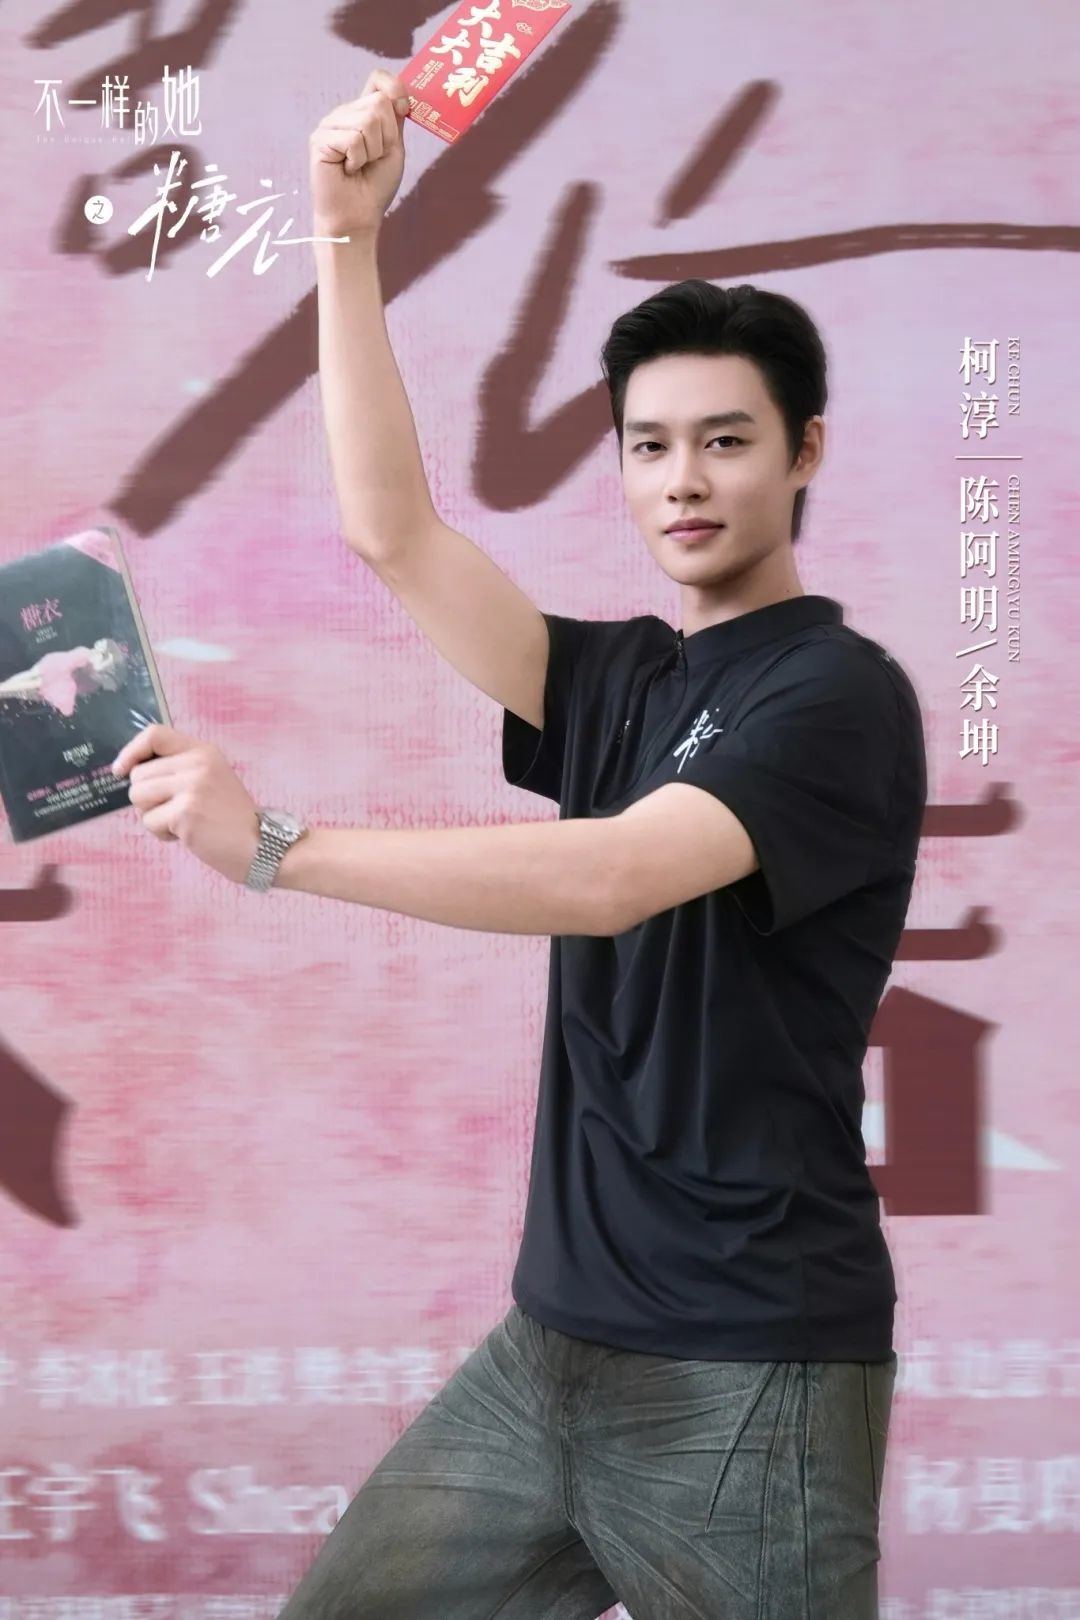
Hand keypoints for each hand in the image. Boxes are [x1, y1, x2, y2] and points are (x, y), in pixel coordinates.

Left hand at [111, 725, 259, 885]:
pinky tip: (188, 835)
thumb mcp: (210, 779)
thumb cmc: (231, 818)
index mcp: (203, 751)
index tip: (121, 770)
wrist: (261, 845)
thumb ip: (178, 769)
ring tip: (182, 822)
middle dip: (147, 798)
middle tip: (175, 810)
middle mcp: (197, 763)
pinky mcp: (185, 813)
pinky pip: (149, 822)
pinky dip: (163, 834)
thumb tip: (130, 772)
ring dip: (153, 816)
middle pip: (138, 775)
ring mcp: (191, 787)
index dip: (132, 751)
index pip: (155, 734)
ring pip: (138, 798)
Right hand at [309, 68, 411, 239]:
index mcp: (362, 112)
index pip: (378, 79)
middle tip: (372, 160)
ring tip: (359, 166)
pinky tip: (347, 170)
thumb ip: (394, 120)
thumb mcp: (393, 148)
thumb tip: (399, 94)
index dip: (394, 88)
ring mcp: (330, 124)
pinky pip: (353, 139)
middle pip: (379, 104)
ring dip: (372, 152)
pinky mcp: (320, 139)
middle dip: (386, 138)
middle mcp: (344, 113)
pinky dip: (357, 159)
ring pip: (368, 121)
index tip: (403, 110)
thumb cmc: (374, 186)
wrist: (356, 217)